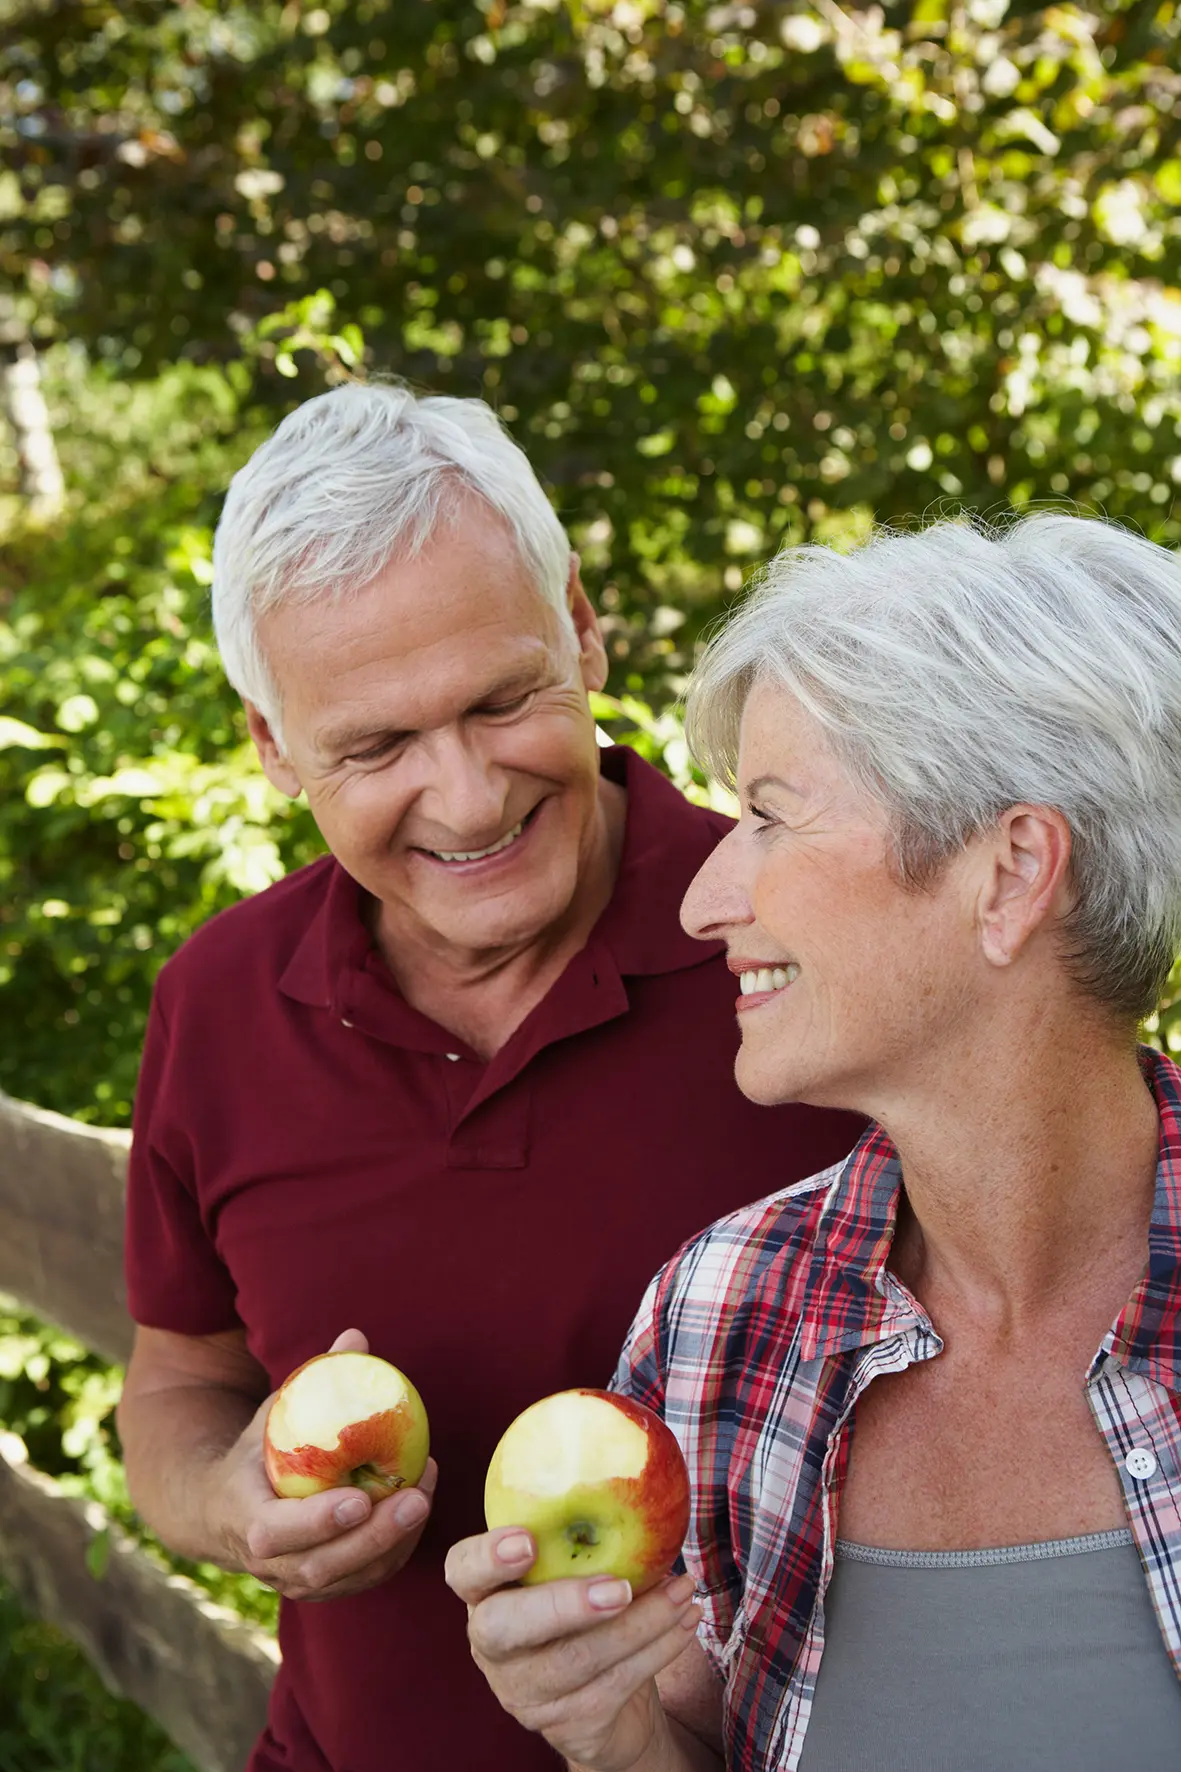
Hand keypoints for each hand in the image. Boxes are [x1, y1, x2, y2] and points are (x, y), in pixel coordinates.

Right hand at [206, 1329, 436, 1600]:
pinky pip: (362, 1580)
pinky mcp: (320, 1587)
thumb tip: (356, 1335)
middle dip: (372, 1537)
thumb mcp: (275, 1412)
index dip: (316, 1521)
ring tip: (424, 1496)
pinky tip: (418, 1509)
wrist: (222, 1508)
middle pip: (319, 1565)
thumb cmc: (257, 1450)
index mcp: (243, 1518)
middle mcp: (266, 1562)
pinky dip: (395, 1551)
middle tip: (414, 1499)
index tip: (358, 1499)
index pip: (274, 1532)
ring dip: (391, 1543)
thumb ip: (313, 1379)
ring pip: (346, 1579)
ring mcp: (292, 1581)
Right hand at [445, 1525, 700, 1771]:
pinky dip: (659, 1649)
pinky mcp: (564, 1725)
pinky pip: (614, 1685)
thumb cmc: (586, 1613)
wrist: (605, 1705)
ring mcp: (523, 1691)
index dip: (487, 1556)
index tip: (527, 1540)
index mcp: (486, 1593)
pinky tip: (685, 1624)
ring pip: (577, 1659)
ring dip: (642, 1623)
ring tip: (683, 1591)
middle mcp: (492, 1645)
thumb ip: (582, 1537)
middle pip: (506, 1628)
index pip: (463, 1570)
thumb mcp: (574, 1571)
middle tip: (619, 1588)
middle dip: (564, 1605)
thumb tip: (637, 1477)